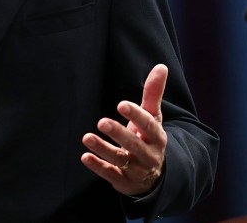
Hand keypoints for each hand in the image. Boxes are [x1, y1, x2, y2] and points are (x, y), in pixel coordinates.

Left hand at [80, 64, 167, 196]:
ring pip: (119, 159)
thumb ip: (153, 93)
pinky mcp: (123, 181)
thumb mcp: (153, 118)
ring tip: (86, 137)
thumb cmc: (148, 138)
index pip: (149, 126)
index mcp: (157, 137)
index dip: (136, 115)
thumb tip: (161, 66)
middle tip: (101, 122)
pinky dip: (98, 166)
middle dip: (119, 133)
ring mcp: (136, 169)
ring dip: (103, 149)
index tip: (122, 104)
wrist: (154, 176)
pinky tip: (85, 157)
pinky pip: (110, 174)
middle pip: (134, 145)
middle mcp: (148, 155)